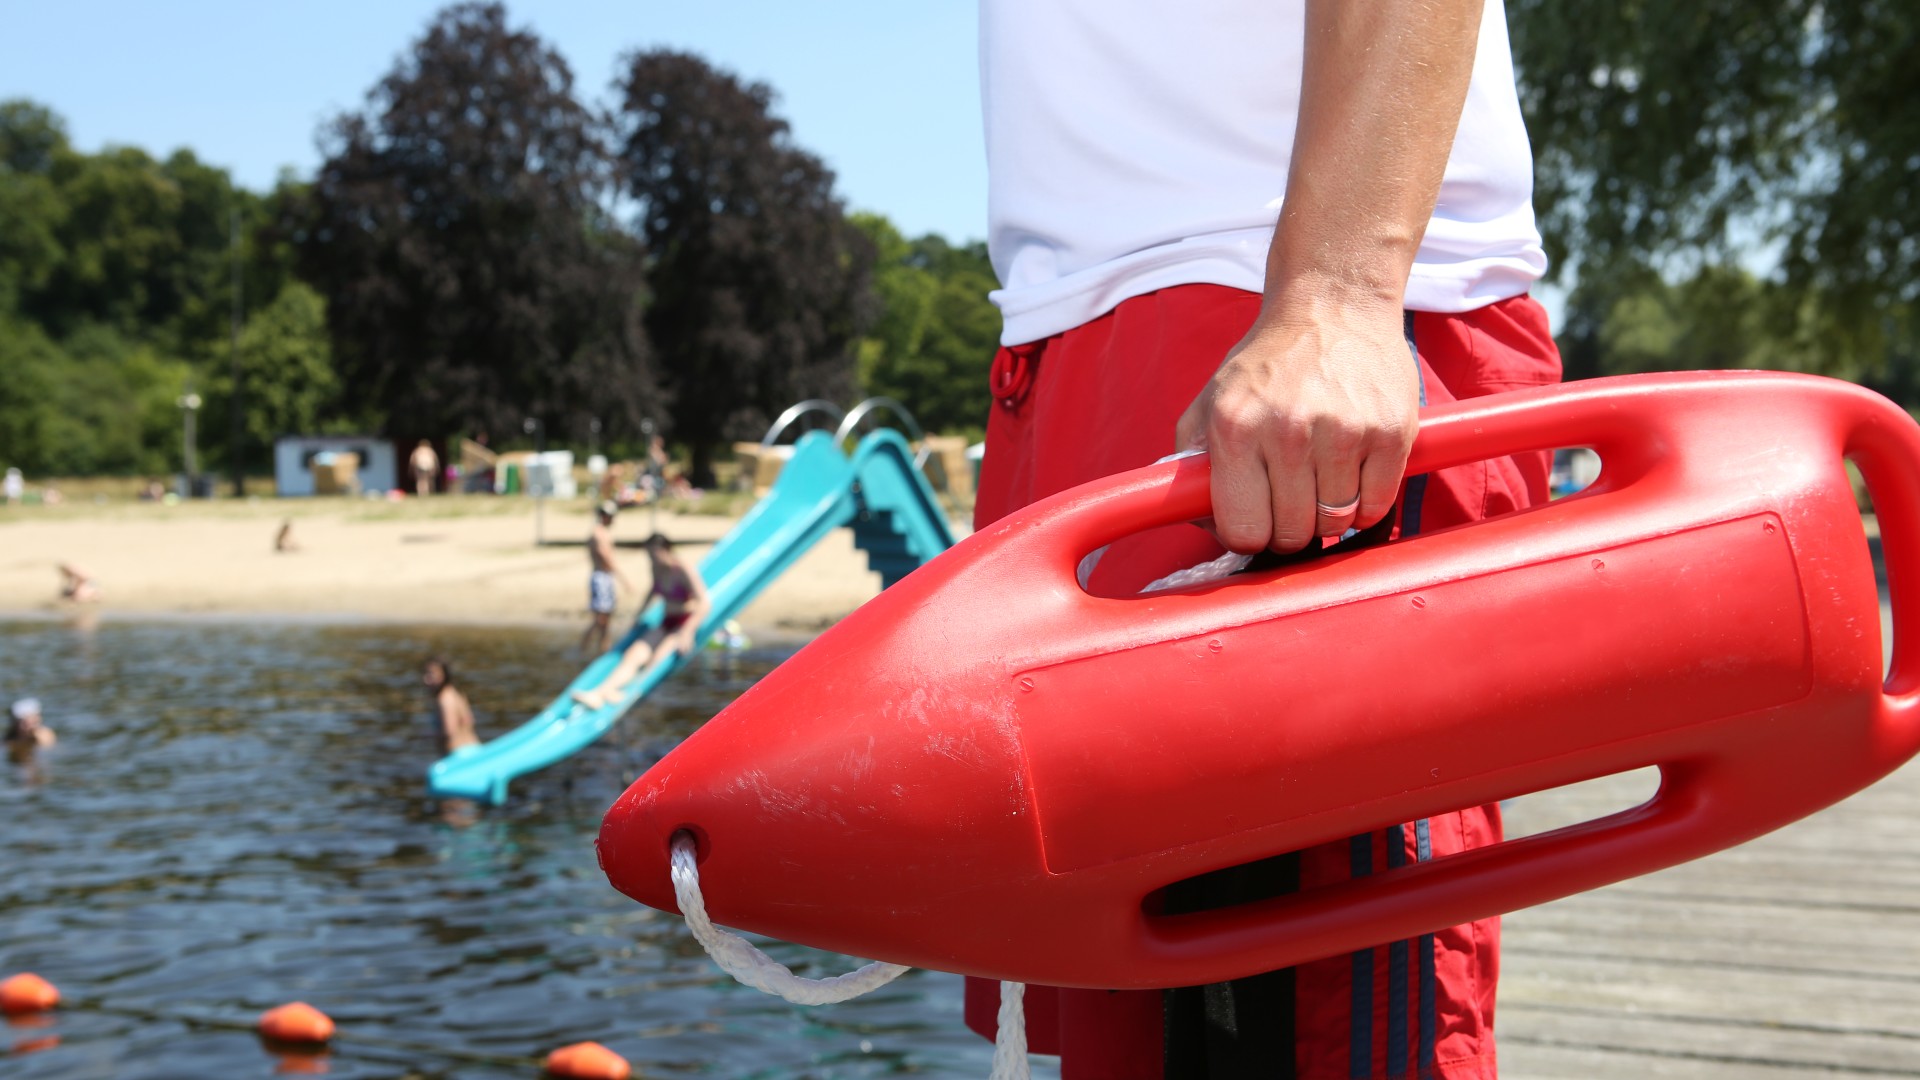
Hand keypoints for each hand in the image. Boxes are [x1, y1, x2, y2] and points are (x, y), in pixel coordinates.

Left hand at [1175, 295, 1419, 552]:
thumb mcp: (1211, 402)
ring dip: (1329, 514)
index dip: (1249, 535)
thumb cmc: (1269, 364)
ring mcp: (1344, 432)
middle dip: (1289, 528)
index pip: (1242, 531)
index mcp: (1235, 427)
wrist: (1334, 307)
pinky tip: (1352, 473)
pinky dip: (1365, 503)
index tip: (1257, 520)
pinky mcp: (1390, 432)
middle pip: (1292, 535)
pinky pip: (1377, 506)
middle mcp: (1287, 430)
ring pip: (1336, 524)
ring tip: (1322, 479)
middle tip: (1291, 499)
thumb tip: (1198, 521)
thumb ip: (1192, 464)